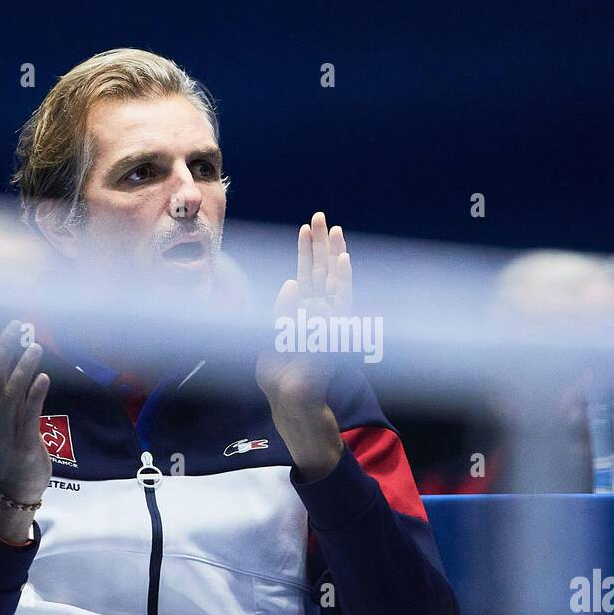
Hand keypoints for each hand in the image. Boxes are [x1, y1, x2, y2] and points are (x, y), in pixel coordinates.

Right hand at [0, 317, 51, 508]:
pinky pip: (29, 416)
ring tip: (35, 346)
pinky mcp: (24, 443)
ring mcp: (3, 431)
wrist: (13, 484)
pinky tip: (44, 377)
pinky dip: (36, 395)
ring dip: (23, 368)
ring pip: (10, 394)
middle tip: (15, 326)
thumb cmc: (2, 439)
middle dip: (2, 349)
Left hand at [256, 211, 352, 411]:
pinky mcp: (337, 328)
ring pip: (334, 279)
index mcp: (302, 312)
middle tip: (322, 216)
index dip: (306, 251)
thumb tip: (291, 283)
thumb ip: (280, 310)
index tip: (305, 228)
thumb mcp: (270, 335)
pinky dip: (344, 278)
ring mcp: (329, 319)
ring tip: (335, 229)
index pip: (306, 274)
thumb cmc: (278, 374)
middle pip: (321, 270)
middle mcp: (318, 311)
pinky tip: (343, 259)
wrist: (290, 398)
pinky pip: (342, 299)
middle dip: (322, 244)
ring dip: (335, 254)